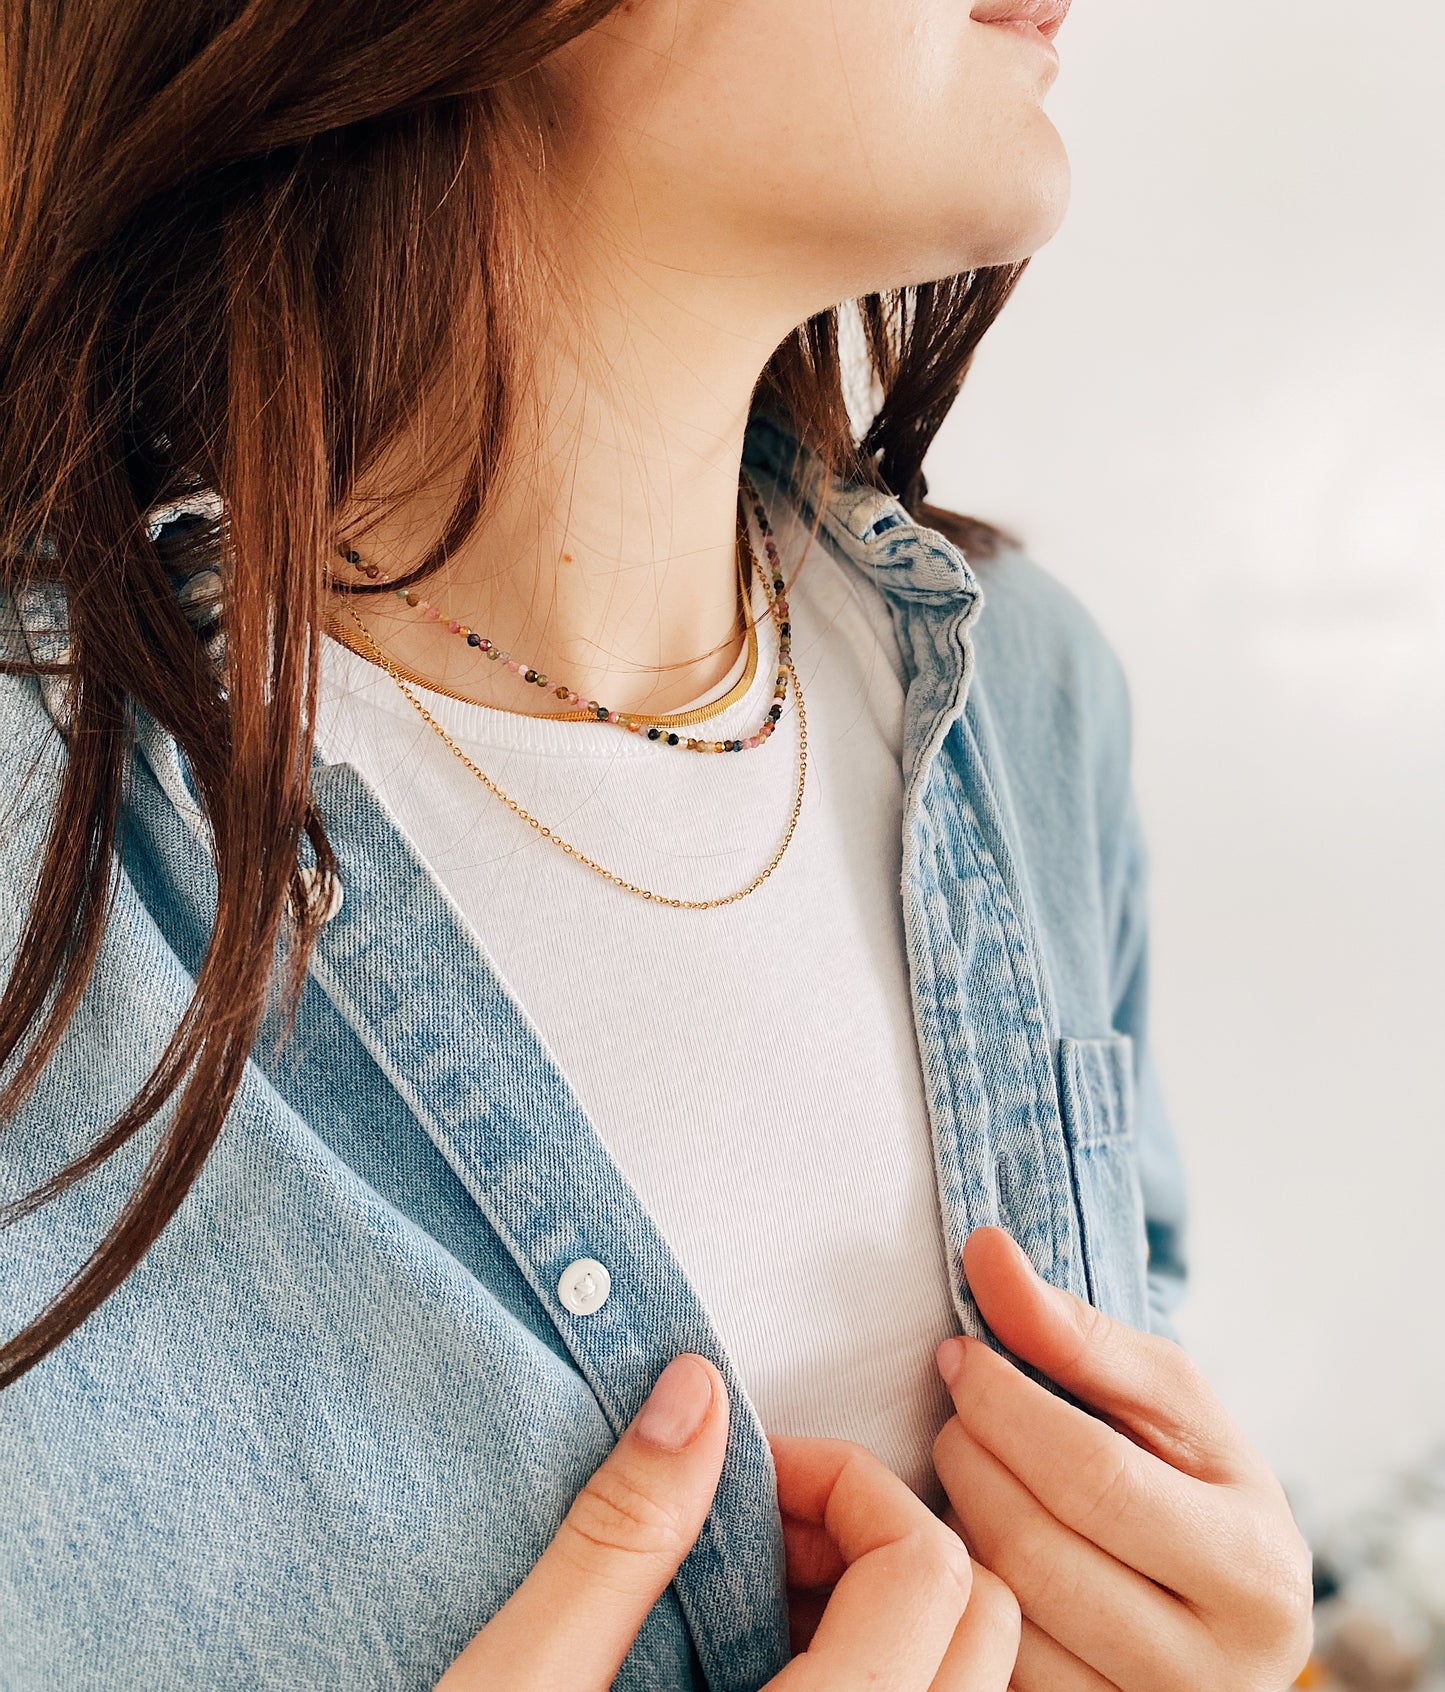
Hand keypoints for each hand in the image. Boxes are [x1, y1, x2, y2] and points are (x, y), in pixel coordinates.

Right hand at [435, 1351, 1019, 1690]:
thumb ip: (623, 1540)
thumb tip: (694, 1394)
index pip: (928, 1572)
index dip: (846, 1483)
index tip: (745, 1480)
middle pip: (980, 1626)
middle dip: (881, 1537)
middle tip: (758, 1532)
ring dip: (891, 1611)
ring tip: (762, 1603)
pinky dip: (882, 1677)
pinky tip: (772, 1678)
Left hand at [931, 1227, 1313, 1691]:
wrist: (1219, 1609)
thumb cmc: (1190, 1484)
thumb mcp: (1163, 1402)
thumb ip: (1076, 1331)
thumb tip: (986, 1250)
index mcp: (1255, 1570)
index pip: (1095, 1474)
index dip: (1006, 1403)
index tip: (960, 1354)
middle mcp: (1219, 1668)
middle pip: (1039, 1546)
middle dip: (970, 1459)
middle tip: (955, 1413)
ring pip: (1005, 1611)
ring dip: (954, 1523)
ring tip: (965, 1471)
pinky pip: (996, 1664)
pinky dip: (966, 1591)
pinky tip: (970, 1543)